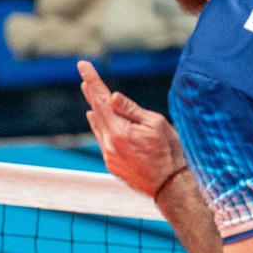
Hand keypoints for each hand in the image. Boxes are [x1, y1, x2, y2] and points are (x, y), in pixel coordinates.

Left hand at [77, 61, 187, 200]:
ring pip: (97, 126)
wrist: (170, 186)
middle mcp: (109, 143)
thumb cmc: (168, 151)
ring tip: (89, 93)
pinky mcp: (111, 164)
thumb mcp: (155, 123)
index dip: (92, 80)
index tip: (82, 66)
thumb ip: (131, 110)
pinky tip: (96, 118)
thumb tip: (112, 96)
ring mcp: (109, 155)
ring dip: (94, 109)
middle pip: (96, 111)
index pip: (101, 99)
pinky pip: (101, 139)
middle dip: (91, 92)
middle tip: (84, 77)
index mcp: (119, 131)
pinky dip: (98, 126)